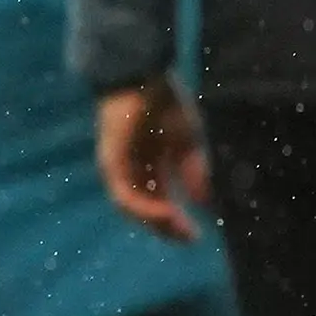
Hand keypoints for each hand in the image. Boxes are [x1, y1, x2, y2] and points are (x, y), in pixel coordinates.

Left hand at [95, 78, 206, 241]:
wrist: (142, 76)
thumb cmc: (165, 104)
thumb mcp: (187, 144)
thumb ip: (194, 173)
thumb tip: (205, 204)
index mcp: (150, 166)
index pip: (160, 202)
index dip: (177, 221)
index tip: (197, 236)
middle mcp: (132, 171)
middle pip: (146, 210)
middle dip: (167, 228)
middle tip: (189, 239)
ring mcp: (118, 168)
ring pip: (132, 207)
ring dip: (155, 222)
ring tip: (179, 229)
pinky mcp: (110, 163)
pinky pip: (124, 195)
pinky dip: (144, 207)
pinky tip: (166, 212)